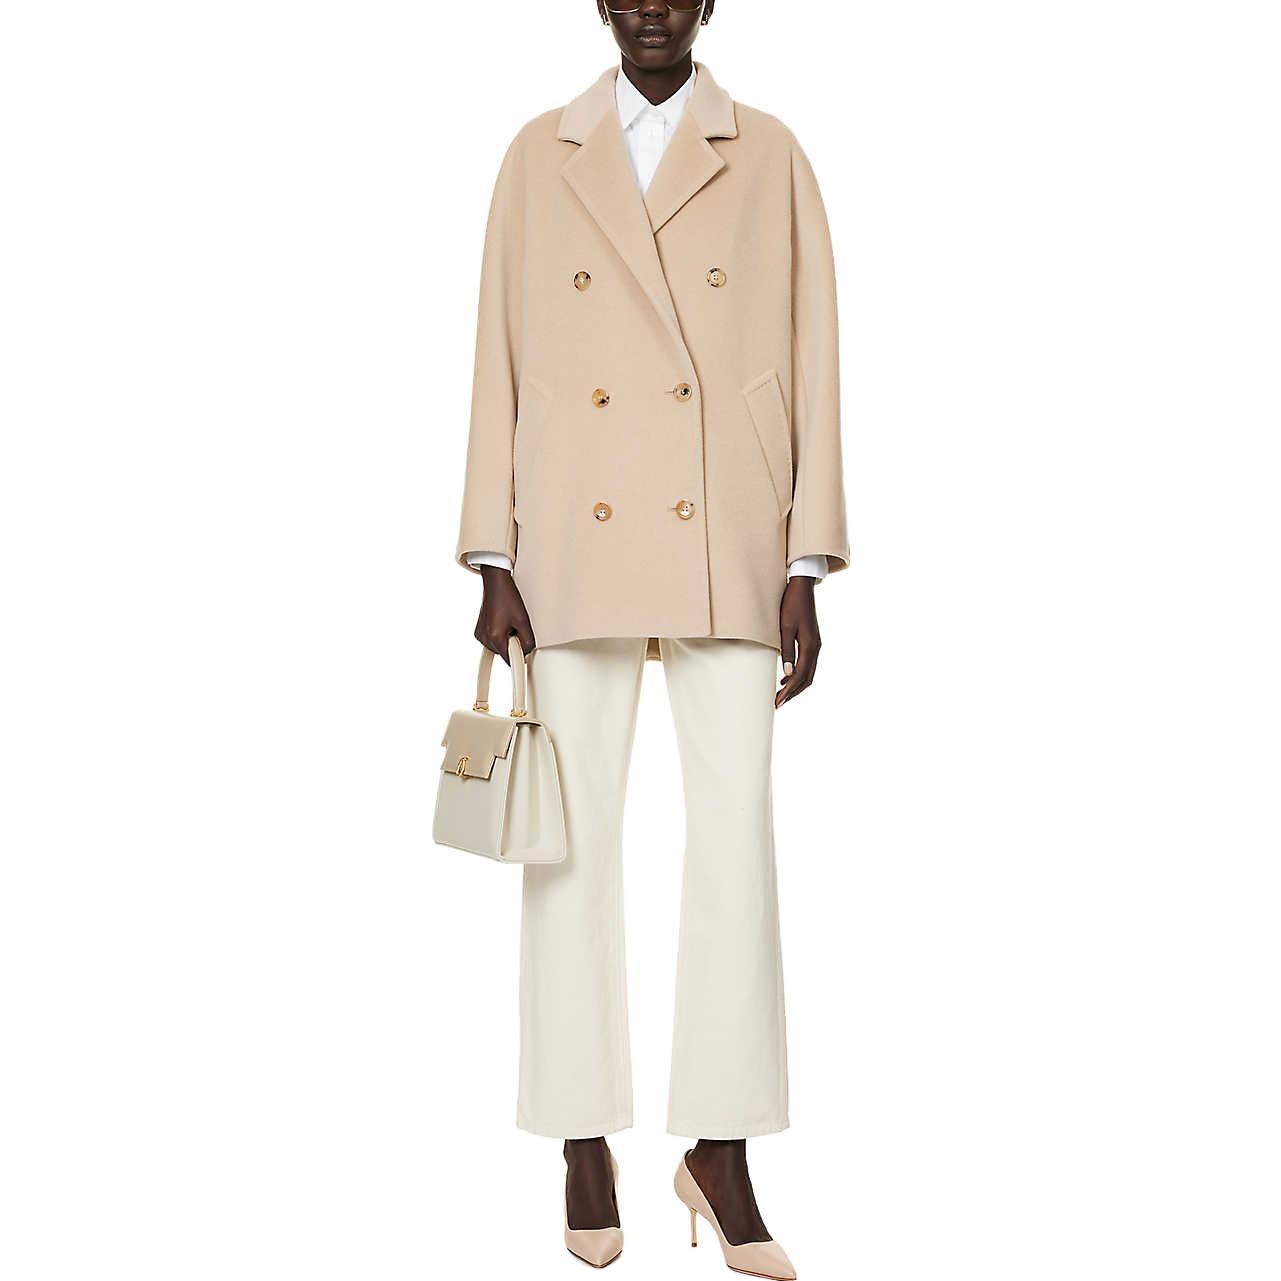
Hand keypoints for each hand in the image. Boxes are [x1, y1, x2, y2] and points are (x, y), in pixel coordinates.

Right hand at [474, 565, 535, 661]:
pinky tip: (502, 621)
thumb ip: (527, 641)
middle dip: (512, 644)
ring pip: (498, 647)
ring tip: (509, 621)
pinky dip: (499, 634)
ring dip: (506, 639)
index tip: (524, 660)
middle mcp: (484, 638)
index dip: (519, 657)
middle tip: (517, 627)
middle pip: (503, 653)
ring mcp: (480, 635)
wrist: (496, 582)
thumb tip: (527, 652)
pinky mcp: (479, 631)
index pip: (509, 660)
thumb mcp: (523, 620)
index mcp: (494, 637)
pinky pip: (493, 640)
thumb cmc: (507, 597)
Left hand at [776, 576, 820, 707]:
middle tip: (777, 703)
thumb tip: (787, 674)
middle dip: (792, 693)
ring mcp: (816, 645)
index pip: (800, 676)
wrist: (802, 587)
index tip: (777, 702)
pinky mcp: (812, 641)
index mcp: (810, 646)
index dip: (789, 691)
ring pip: (809, 673)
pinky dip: (799, 675)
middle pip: (807, 679)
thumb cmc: (791, 604)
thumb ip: (787, 650)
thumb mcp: (785, 627)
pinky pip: (808, 664)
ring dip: (796, 686)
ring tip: (781, 695)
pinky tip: (786, 678)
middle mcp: (816, 648)